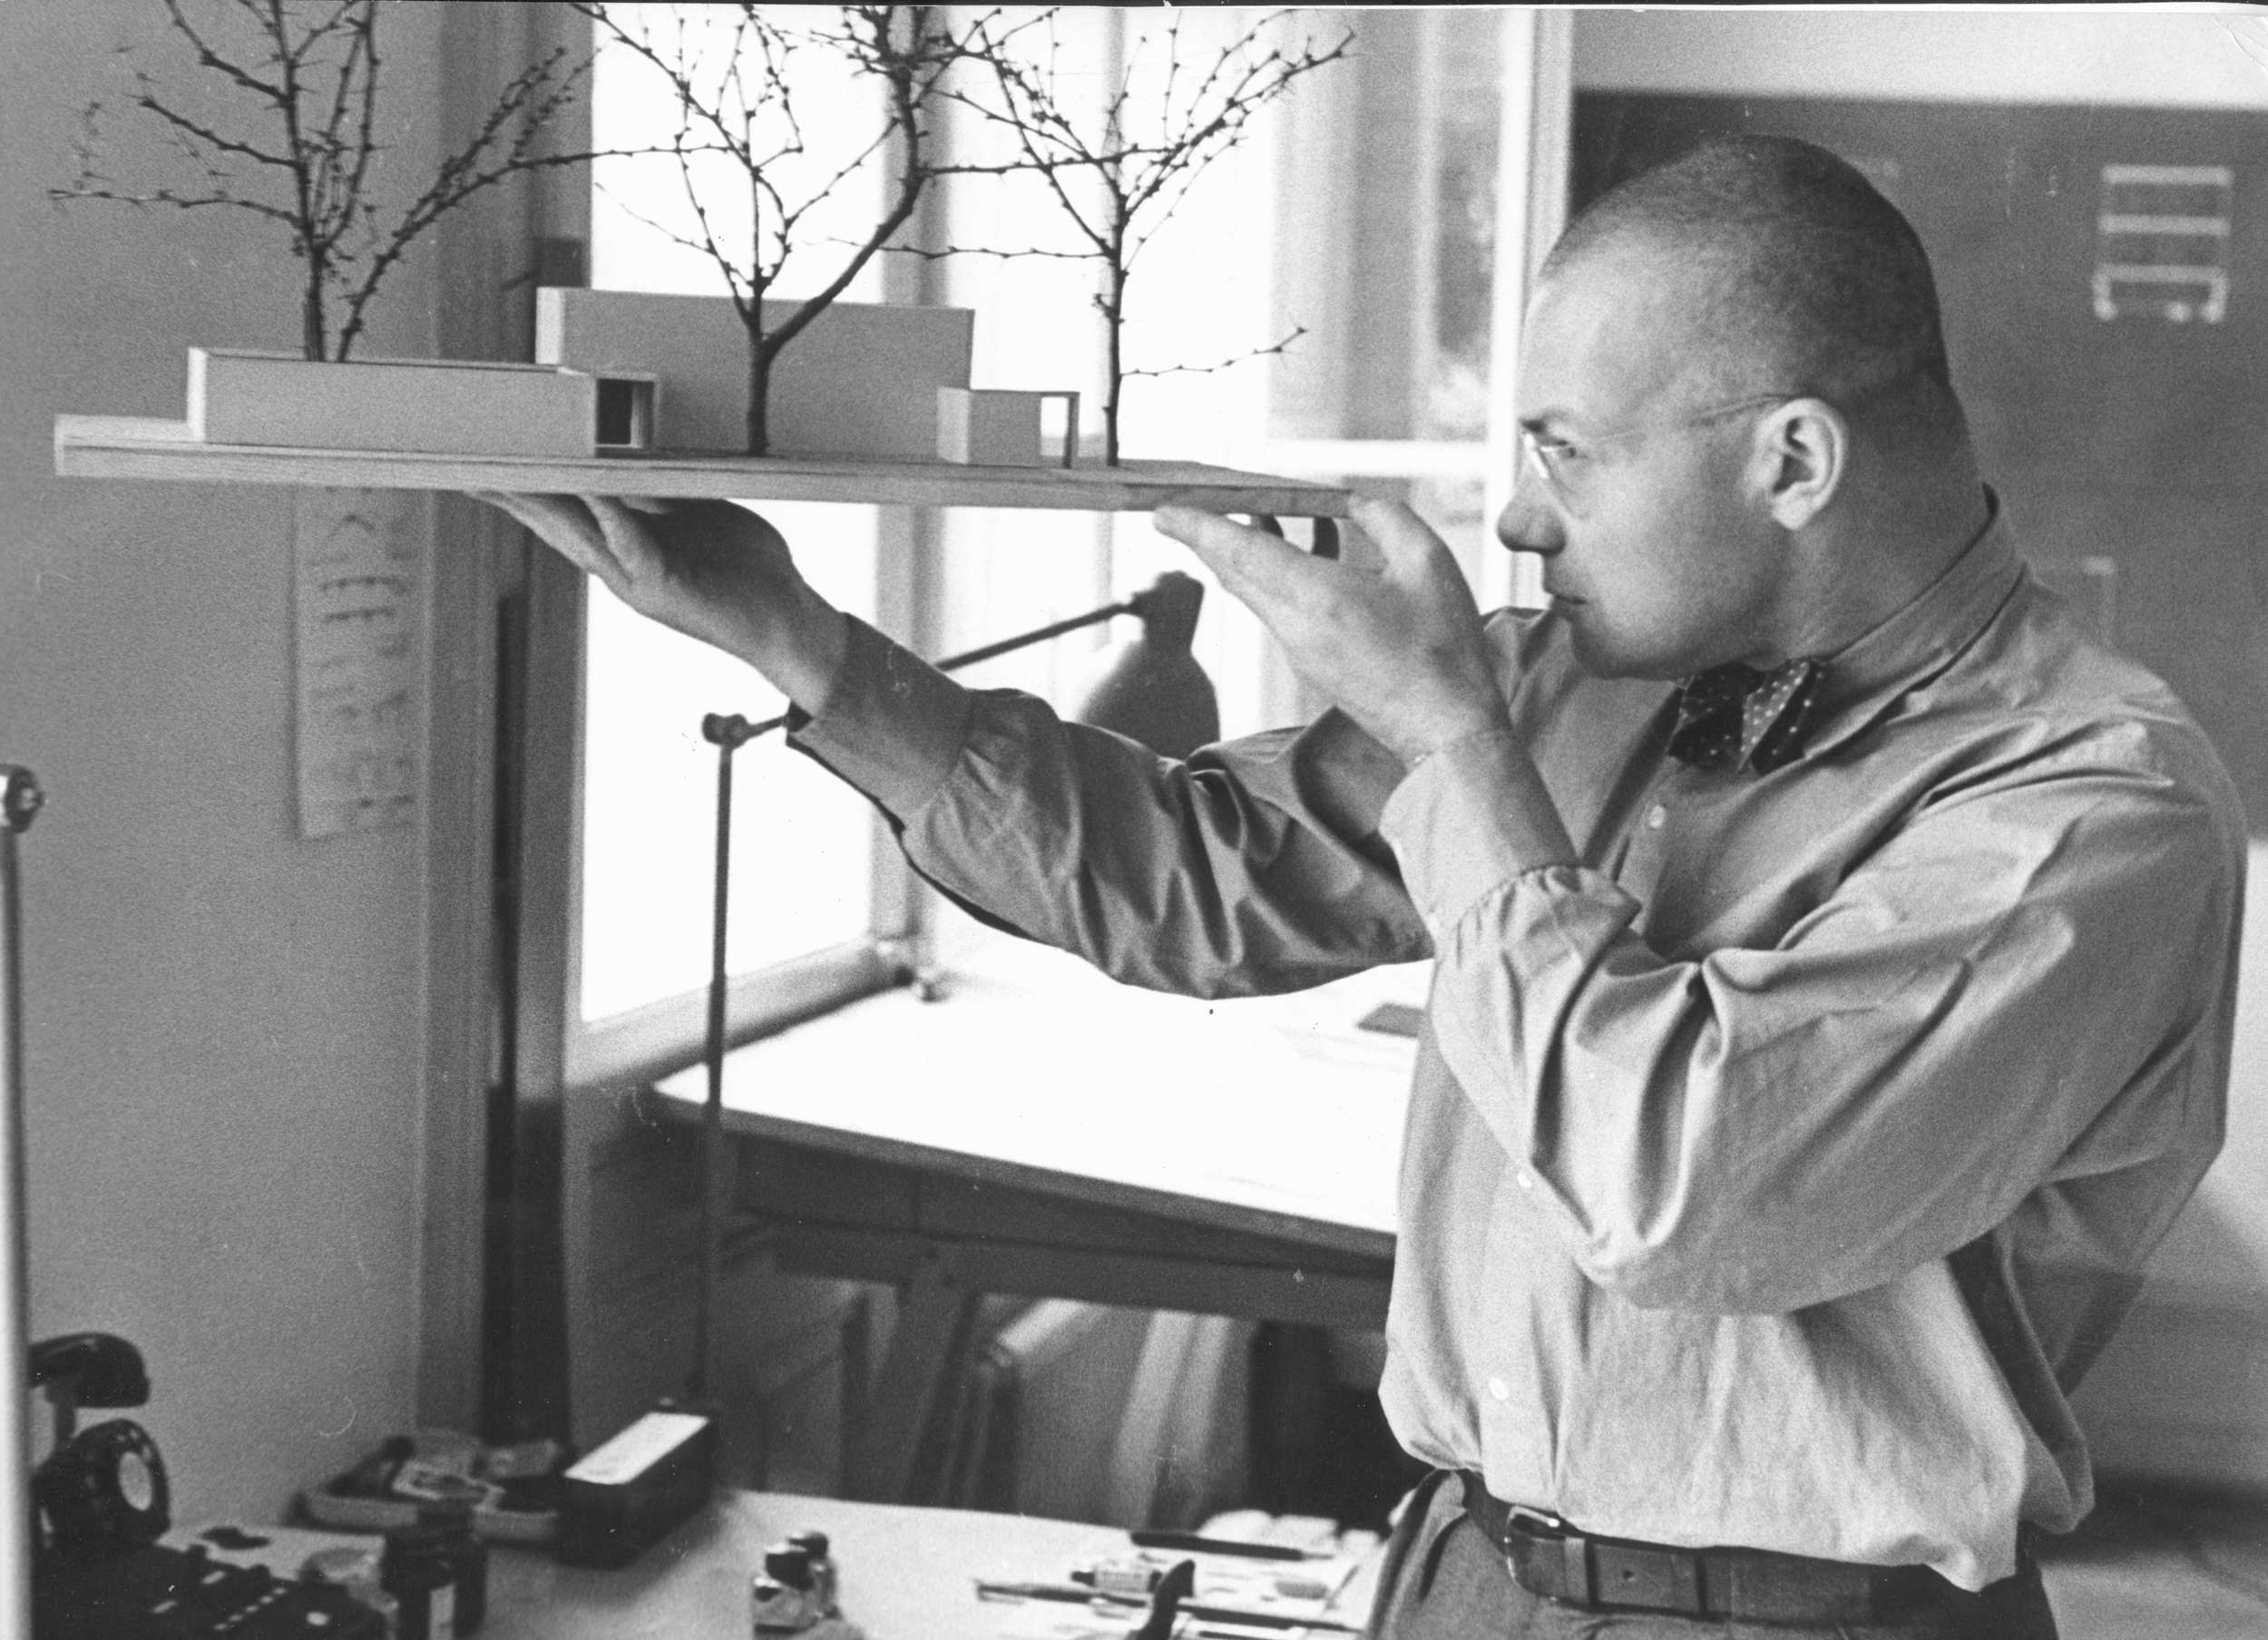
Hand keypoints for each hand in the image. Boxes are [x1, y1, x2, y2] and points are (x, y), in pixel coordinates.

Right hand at [466, 492, 847, 713]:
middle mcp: (619, 569)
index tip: (487, 456)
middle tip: (465, 460)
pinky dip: (610, 516)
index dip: (523, 485)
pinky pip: (630, 544)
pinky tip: (590, 490)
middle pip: (551, 522)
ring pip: (577, 534)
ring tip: (504, 470)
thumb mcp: (699, 517)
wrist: (787, 622)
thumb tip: (637, 452)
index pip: (562, 512)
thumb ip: (664, 491)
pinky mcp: (665, 589)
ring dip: (540, 501)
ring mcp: (637, 582)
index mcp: (624, 549)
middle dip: (509, 491)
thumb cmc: (747, 570)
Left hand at [1153, 496, 1507, 762]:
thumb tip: (1357, 503)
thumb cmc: (1444, 651)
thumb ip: (1387, 520)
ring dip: (1255, 545)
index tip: (1163, 510)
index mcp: (1316, 597)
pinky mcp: (1310, 662)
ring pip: (1256, 588)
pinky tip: (1320, 544)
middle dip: (1213, 529)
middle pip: (1235, 569)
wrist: (1445, 731)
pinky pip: (1281, 605)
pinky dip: (1284, 569)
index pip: (1239, 552)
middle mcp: (1293, 625)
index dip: (1198, 526)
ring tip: (1268, 507)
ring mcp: (1298, 648)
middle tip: (1203, 494)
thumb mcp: (1429, 564)